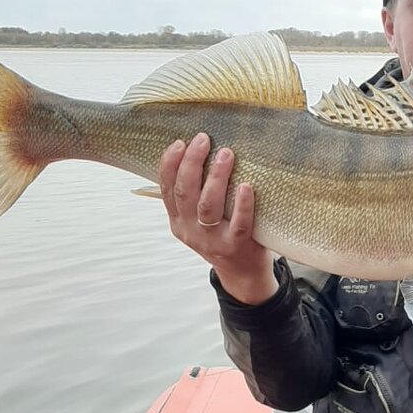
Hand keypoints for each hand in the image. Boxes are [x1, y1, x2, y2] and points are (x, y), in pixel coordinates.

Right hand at [158, 133, 277, 304]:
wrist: (242, 273)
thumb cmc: (223, 235)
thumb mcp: (198, 220)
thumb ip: (194, 195)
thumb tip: (196, 152)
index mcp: (178, 221)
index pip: (167, 189)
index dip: (170, 164)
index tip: (179, 142)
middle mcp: (191, 230)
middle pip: (185, 193)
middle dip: (191, 163)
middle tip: (203, 140)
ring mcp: (213, 240)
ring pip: (208, 206)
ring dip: (215, 177)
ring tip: (226, 154)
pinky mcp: (236, 246)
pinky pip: (239, 224)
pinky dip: (242, 204)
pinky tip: (245, 186)